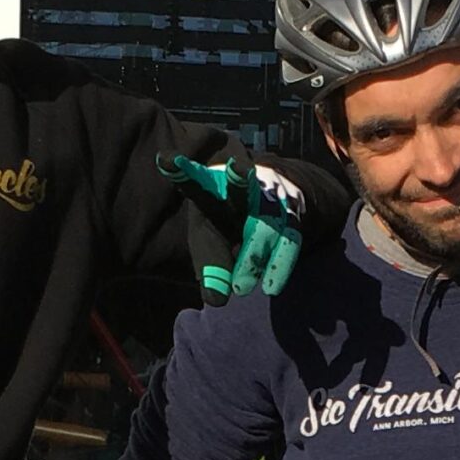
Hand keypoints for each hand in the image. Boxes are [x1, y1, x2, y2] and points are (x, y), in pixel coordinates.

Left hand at [159, 154, 304, 298]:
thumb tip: (216, 299)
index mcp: (216, 189)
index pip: (198, 182)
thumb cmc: (232, 225)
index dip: (184, 172)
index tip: (166, 159)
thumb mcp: (213, 242)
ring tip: (240, 289)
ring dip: (253, 254)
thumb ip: (211, 269)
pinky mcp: (293, 219)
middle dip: (239, 178)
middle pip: (241, 186)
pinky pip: (289, 242)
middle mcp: (245, 190)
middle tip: (236, 168)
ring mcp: (272, 202)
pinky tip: (271, 287)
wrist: (281, 202)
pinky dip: (280, 265)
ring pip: (265, 223)